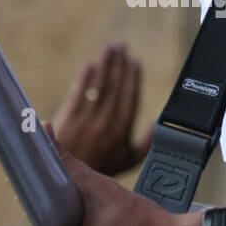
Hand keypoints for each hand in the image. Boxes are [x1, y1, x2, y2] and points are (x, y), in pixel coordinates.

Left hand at [52, 43, 153, 175]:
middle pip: (114, 87)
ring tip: (109, 48)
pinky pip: (78, 93)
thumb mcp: (129, 160)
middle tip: (122, 47)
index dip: (132, 77)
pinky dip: (85, 78)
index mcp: (121, 131)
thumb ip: (146, 142)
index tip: (135, 61)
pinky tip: (90, 65)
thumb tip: (159, 124)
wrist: (69, 178)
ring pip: (98, 86)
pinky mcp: (67, 118)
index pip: (129, 97)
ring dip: (104, 64)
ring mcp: (85, 120)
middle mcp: (104, 124)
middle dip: (119, 64)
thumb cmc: (102, 167)